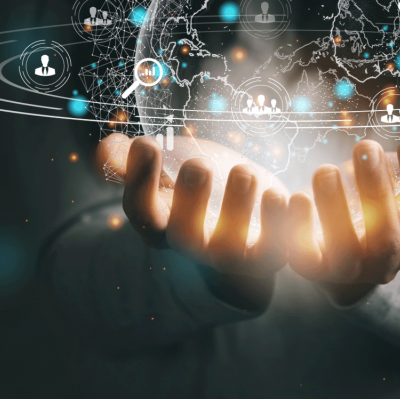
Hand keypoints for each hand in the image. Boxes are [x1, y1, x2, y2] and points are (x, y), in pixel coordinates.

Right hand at [96, 134, 288, 308]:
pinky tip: (290, 196)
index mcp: (160, 222)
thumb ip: (132, 158)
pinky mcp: (268, 254)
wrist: (242, 219)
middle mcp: (193, 245)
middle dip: (189, 202)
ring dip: (239, 211)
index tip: (147, 143)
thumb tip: (109, 150)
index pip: (141, 211)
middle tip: (197, 164)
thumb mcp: (165, 165)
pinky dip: (284, 228)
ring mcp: (230, 254)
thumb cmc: (196, 184)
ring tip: (245, 172)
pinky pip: (277, 253)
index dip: (139, 182)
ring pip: (232, 249)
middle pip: (184, 236)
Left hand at [280, 138, 399, 304]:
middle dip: (377, 193)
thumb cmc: (392, 191)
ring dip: (334, 212)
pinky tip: (283, 194)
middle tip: (365, 145)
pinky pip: (299, 258)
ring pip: (343, 255)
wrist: (345, 219)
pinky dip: (290, 230)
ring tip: (326, 169)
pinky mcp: (309, 265)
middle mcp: (385, 265)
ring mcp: (346, 270)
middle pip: (387, 242)